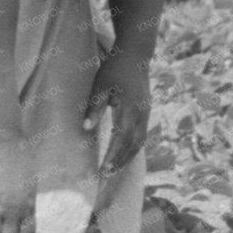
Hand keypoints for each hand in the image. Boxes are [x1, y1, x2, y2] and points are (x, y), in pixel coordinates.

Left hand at [83, 48, 151, 173]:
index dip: (112, 156)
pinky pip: (142, 136)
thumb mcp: (100, 86)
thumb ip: (94, 107)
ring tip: (114, 171)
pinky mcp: (146, 113)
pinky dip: (133, 149)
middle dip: (119, 163)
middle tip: (106, 177)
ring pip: (139, 143)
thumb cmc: (114, 70)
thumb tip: (86, 128)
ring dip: (127, 158)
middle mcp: (141, 116)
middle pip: (132, 146)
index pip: (120, 139)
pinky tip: (124, 155)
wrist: (135, 56)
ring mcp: (146, 115)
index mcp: (129, 110)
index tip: (103, 170)